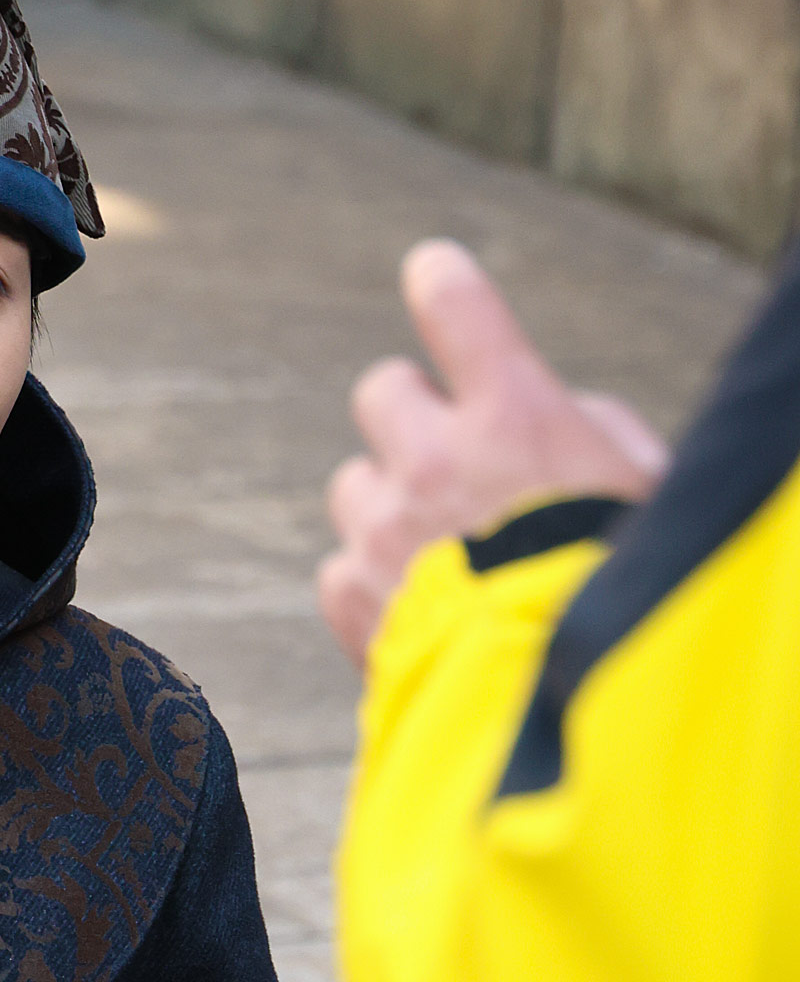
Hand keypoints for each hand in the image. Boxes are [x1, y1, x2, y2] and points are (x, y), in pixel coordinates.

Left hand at [318, 240, 667, 666]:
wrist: (559, 704)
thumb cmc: (621, 588)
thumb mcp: (642, 491)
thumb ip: (588, 433)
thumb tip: (553, 421)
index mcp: (515, 416)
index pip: (457, 304)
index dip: (443, 283)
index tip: (436, 277)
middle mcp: (436, 460)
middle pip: (381, 391)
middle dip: (412, 418)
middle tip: (452, 461)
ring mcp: (385, 530)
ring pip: (355, 485)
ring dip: (388, 507)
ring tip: (443, 559)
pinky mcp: (352, 597)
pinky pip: (338, 567)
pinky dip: (369, 586)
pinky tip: (417, 613)